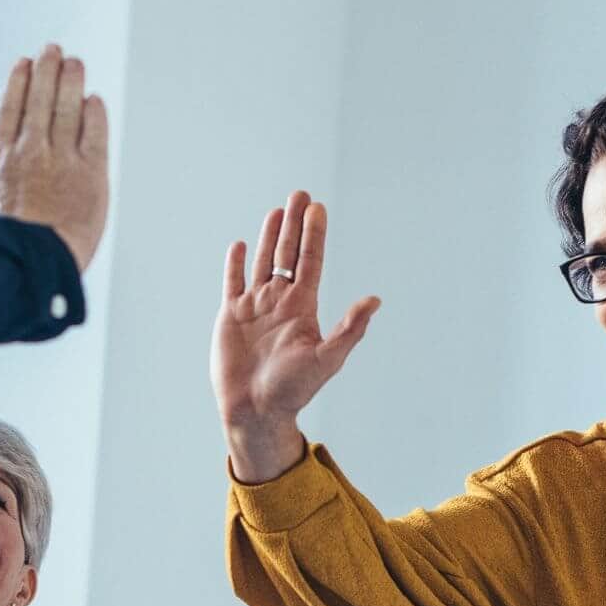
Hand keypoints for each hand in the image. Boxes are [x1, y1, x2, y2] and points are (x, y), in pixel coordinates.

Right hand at [0, 44, 108, 272]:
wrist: (32, 266)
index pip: (8, 109)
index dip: (17, 83)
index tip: (22, 64)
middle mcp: (30, 152)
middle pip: (39, 99)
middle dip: (46, 70)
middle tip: (53, 50)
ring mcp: (62, 160)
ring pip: (67, 108)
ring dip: (70, 81)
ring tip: (74, 63)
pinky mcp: (92, 174)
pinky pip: (95, 134)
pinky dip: (94, 114)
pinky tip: (94, 101)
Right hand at [212, 190, 380, 482]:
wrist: (255, 411)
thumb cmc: (293, 391)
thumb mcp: (326, 358)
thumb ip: (350, 328)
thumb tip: (375, 300)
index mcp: (302, 309)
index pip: (310, 262)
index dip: (314, 234)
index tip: (317, 208)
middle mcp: (280, 303)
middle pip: (288, 255)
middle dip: (295, 225)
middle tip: (301, 194)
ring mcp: (255, 308)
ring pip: (263, 263)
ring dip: (270, 236)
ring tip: (277, 210)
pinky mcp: (230, 317)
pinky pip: (232, 283)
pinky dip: (236, 264)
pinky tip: (241, 245)